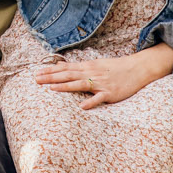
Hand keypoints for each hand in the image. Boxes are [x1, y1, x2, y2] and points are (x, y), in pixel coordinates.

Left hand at [34, 45, 172, 108]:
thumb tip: (63, 66)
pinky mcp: (110, 93)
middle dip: (51, 77)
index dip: (51, 70)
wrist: (137, 69)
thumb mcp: (96, 65)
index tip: (37, 72)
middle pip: (68, 75)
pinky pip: (99, 98)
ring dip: (65, 86)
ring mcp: (100, 83)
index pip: (65, 67)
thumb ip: (80, 67)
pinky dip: (91, 102)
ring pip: (80, 84)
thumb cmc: (115, 68)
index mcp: (87, 67)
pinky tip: (81, 107)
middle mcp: (92, 73)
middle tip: (36, 79)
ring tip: (51, 89)